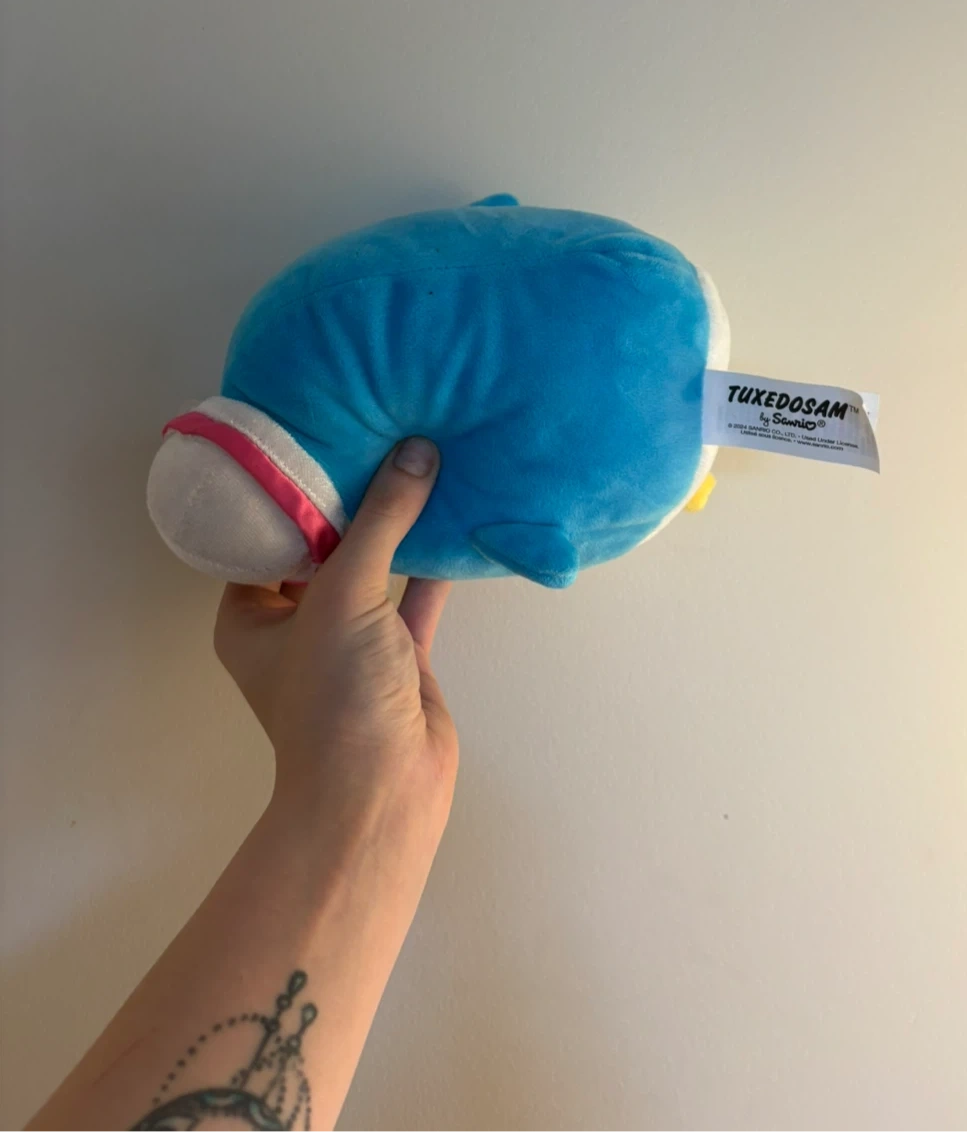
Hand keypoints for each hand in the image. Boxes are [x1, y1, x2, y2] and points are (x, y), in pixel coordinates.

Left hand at [214, 438, 457, 841]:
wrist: (383, 792)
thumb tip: (416, 452)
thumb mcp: (344, 594)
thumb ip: (381, 520)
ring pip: (373, 570)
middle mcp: (293, 624)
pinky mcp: (398, 655)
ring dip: (396, 529)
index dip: (289, 489)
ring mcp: (348, 641)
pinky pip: (416, 597)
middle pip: (322, 547)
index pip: (261, 535)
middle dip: (350, 501)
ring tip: (421, 463)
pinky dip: (434, 564)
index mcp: (250, 615)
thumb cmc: (334, 695)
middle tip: (376, 433)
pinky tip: (457, 518)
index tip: (320, 433)